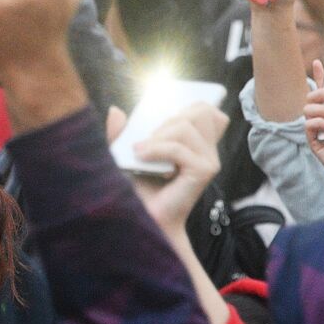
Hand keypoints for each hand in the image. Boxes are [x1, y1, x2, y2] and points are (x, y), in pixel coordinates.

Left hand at [129, 103, 229, 240]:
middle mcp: (206, 149)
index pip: (204, 109)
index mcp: (195, 141)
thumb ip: (119, 133)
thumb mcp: (124, 155)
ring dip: (158, 137)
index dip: (186, 105)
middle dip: (165, 121)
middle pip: (197, 111)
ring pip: (184, 127)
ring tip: (142, 153)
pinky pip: (178, 147)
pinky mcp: (203, 170)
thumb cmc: (137, 189)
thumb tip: (115, 110)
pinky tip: (142, 159)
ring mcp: (208, 159)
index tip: (159, 119)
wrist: (143, 218)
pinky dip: (156, 150)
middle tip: (146, 143)